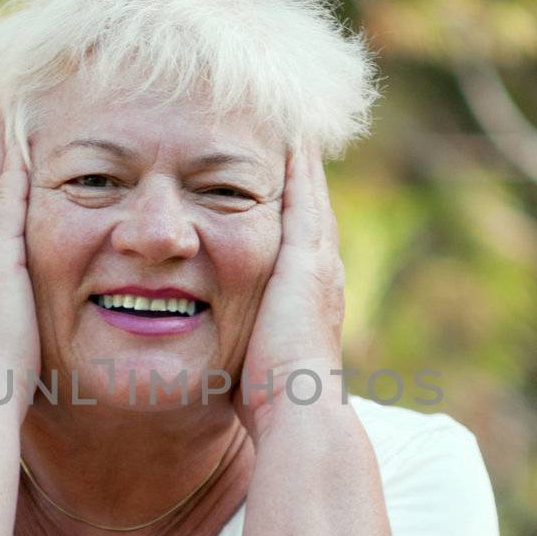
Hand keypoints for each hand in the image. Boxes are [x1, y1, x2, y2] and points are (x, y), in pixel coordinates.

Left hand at [235, 145, 344, 440]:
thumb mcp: (252, 363)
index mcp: (309, 298)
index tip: (273, 182)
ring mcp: (319, 263)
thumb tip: (215, 356)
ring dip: (302, 160)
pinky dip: (300, 164)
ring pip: (311, 196)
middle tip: (293, 134)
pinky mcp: (306, 258)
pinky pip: (304, 196)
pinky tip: (290, 132)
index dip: (288, 211)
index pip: (298, 241)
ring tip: (293, 123)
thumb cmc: (268, 404)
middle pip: (311, 210)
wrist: (298, 412)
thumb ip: (242, 345)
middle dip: (301, 176)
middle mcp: (322, 274)